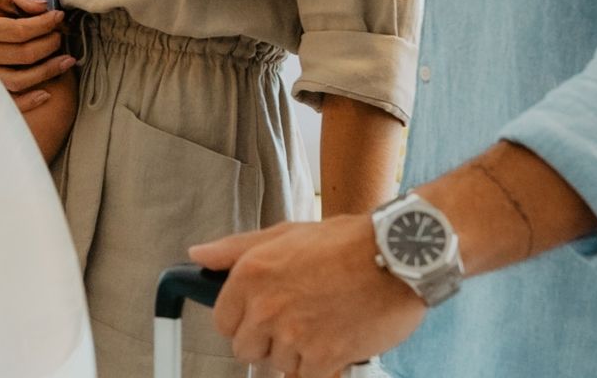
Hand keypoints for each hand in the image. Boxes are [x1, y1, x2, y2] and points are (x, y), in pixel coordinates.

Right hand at [0, 0, 75, 110]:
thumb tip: (43, 6)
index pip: (19, 30)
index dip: (44, 24)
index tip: (58, 16)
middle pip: (23, 55)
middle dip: (50, 44)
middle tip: (60, 35)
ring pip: (18, 80)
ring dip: (47, 72)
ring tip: (67, 61)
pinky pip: (6, 100)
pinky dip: (28, 101)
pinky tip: (46, 93)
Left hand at [188, 217, 425, 377]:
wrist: (397, 255)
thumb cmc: (347, 241)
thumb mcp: (286, 233)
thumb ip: (237, 248)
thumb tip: (199, 255)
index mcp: (251, 274)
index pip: (222, 322)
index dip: (244, 320)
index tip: (264, 314)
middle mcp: (265, 307)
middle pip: (247, 349)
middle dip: (270, 339)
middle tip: (300, 317)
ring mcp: (293, 335)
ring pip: (279, 364)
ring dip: (299, 352)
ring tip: (325, 321)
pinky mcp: (321, 358)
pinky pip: (305, 377)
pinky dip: (321, 366)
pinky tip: (337, 338)